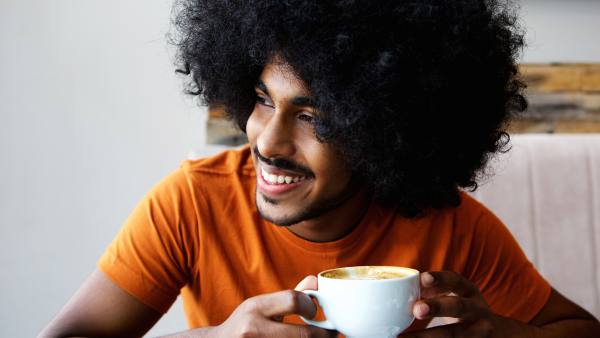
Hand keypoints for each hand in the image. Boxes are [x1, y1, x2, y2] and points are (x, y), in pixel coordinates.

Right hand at [211, 276, 335, 337]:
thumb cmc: (244, 325)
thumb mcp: (261, 306)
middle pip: (304, 335)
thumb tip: (316, 280)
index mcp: (255, 307)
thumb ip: (289, 297)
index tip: (315, 312)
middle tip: (334, 334)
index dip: (311, 307)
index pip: (294, 301)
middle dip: (324, 336)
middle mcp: (253, 329)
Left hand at [401, 271, 496, 336]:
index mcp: (468, 291)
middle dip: (437, 307)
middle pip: (458, 307)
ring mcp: (479, 330)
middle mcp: (477, 309)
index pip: (455, 281)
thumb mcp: (449, 295)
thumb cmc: (456, 307)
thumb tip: (390, 291)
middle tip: (416, 309)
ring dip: (427, 336)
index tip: (423, 278)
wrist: (487, 331)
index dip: (440, 278)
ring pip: (454, 334)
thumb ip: (427, 292)